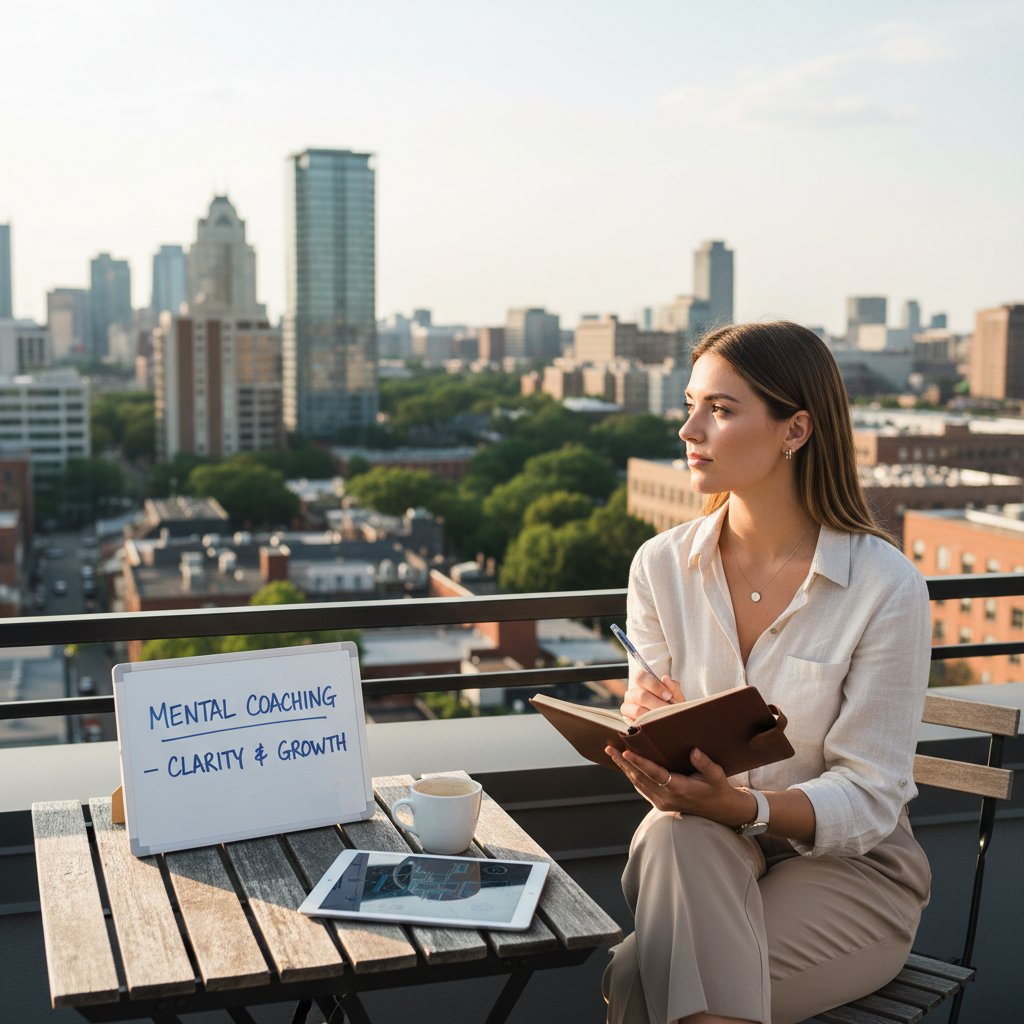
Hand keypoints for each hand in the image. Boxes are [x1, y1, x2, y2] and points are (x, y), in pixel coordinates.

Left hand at [605, 744, 755, 825]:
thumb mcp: (717, 775)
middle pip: (640, 778)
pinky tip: (625, 765)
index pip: (655, 774)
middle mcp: (667, 797)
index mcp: (680, 788)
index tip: (625, 752)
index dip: (639, 763)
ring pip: (638, 783)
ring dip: (624, 768)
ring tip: (611, 753)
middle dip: (623, 762)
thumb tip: (694, 750)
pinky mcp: (660, 803)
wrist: (721, 811)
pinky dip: (632, 776)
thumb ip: (705, 764)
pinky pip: (642, 788)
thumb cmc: (718, 789)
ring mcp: (662, 802)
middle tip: (609, 748)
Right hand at [620, 670, 683, 722]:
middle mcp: (632, 694)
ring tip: (665, 719)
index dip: (654, 685)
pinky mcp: (628, 722)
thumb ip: (672, 687)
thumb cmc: (670, 705)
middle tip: (669, 710)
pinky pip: (636, 724)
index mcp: (640, 683)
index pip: (641, 677)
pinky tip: (656, 725)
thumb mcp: (675, 696)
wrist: (670, 722)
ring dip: (654, 716)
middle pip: (641, 695)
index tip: (668, 695)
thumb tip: (665, 678)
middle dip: (658, 703)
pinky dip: (647, 725)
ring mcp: (627, 708)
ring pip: (638, 711)